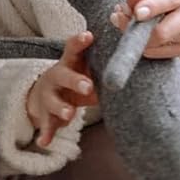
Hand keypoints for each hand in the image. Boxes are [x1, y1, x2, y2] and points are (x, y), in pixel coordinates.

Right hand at [24, 31, 97, 147]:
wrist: (44, 93)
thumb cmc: (75, 79)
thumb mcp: (86, 70)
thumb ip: (104, 68)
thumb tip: (136, 65)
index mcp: (69, 63)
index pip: (73, 49)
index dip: (79, 42)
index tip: (89, 36)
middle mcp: (56, 77)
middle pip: (63, 76)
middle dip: (75, 81)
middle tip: (88, 86)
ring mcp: (49, 96)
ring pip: (53, 101)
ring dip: (61, 107)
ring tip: (70, 113)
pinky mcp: (45, 114)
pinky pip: (46, 124)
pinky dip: (46, 133)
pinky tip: (45, 142)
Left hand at [110, 0, 179, 62]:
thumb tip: (134, 0)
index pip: (170, 1)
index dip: (152, 9)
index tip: (136, 13)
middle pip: (163, 32)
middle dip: (136, 28)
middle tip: (119, 16)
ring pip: (158, 44)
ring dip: (137, 36)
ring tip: (129, 19)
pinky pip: (160, 54)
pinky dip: (144, 45)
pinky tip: (139, 32)